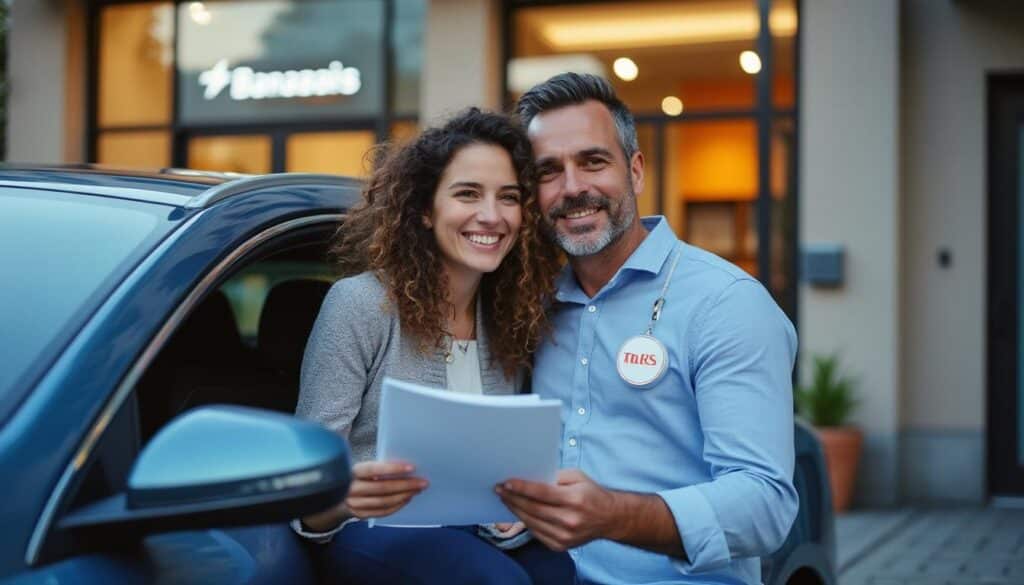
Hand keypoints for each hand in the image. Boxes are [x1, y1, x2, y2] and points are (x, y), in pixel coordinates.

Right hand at [344, 460, 427, 518]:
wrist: (335, 494)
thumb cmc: (356, 476)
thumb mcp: (362, 468)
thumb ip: (377, 468)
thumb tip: (404, 468)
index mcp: (352, 471)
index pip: (374, 469)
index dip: (393, 469)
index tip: (411, 468)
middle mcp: (351, 488)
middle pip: (382, 488)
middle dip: (405, 485)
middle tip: (422, 482)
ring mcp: (354, 503)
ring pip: (383, 502)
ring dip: (403, 496)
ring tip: (416, 490)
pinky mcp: (359, 514)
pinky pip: (381, 512)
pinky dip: (396, 506)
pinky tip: (406, 499)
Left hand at [496, 469, 618, 550]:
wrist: (610, 519)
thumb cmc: (591, 494)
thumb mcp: (577, 476)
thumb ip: (555, 476)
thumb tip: (531, 476)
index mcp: (574, 500)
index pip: (542, 493)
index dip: (522, 488)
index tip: (506, 483)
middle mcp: (569, 520)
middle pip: (533, 509)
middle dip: (513, 498)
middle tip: (499, 489)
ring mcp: (565, 536)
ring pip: (531, 522)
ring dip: (515, 510)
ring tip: (505, 499)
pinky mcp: (561, 546)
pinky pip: (536, 533)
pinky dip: (525, 522)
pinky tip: (518, 512)